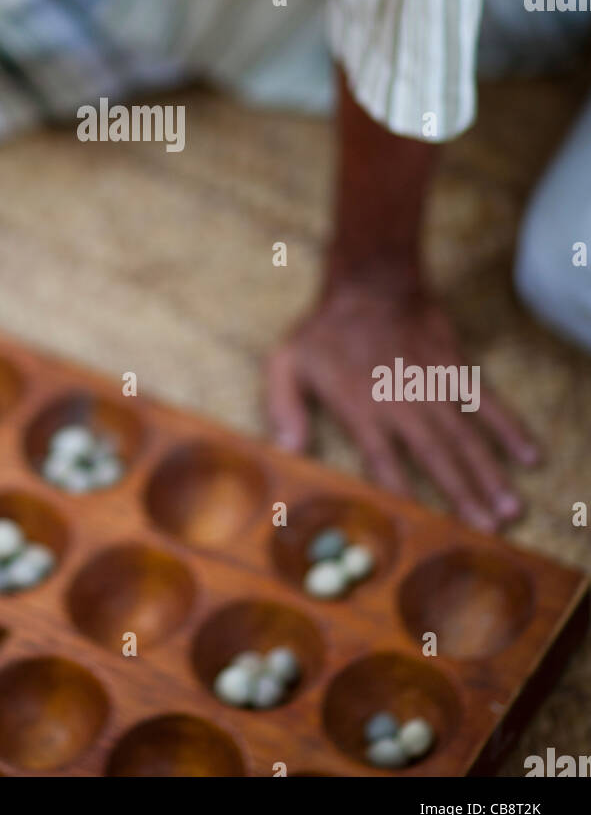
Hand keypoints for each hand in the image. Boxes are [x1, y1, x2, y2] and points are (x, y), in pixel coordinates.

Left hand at [265, 279, 540, 530]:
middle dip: (462, 494)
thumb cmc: (324, 329)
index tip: (422, 523)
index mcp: (360, 407)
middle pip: (435, 455)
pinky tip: (530, 456)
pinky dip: (509, 428)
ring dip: (490, 473)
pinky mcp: (454, 366)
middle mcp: (401, 401)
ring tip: (510, 509)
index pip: (383, 459)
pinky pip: (487, 400)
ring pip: (465, 435)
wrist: (369, 282)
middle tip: (487, 531)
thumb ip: (283, 406)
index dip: (401, 491)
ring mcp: (431, 384)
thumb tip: (287, 450)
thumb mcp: (286, 362)